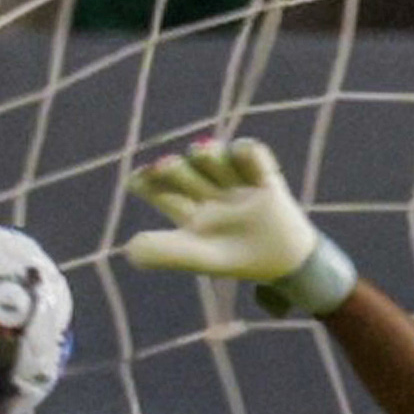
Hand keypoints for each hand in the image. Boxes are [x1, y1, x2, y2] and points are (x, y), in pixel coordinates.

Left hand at [120, 137, 326, 285]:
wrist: (285, 262)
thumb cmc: (237, 261)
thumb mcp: (199, 258)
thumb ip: (165, 254)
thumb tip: (128, 247)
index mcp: (189, 212)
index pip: (160, 190)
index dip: (146, 181)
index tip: (138, 177)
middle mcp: (207, 194)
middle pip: (182, 170)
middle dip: (172, 167)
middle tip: (164, 165)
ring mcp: (234, 182)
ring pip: (212, 155)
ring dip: (205, 153)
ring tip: (201, 151)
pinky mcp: (262, 175)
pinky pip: (250, 152)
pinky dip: (244, 151)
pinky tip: (241, 156)